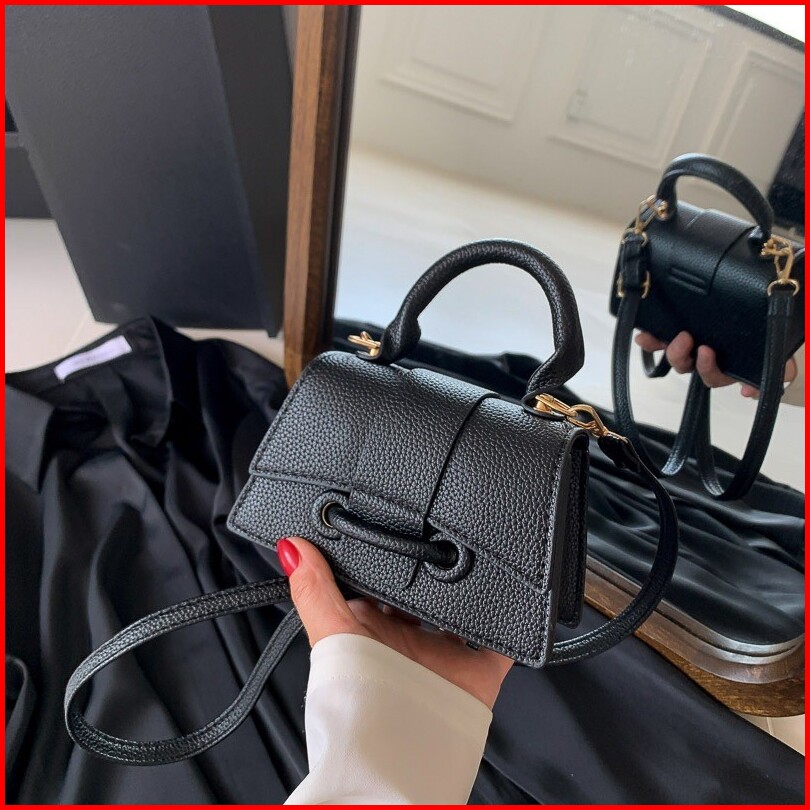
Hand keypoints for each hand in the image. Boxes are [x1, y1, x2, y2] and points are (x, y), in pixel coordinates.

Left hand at [276, 536, 512, 708]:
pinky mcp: (475, 673)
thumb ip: (314, 589)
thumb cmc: (355, 707)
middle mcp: (405, 641)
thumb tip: (291, 546)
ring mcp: (441, 656)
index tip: (392, 524)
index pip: (378, 582)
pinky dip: (510, 624)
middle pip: (422, 595)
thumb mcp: (330, 634)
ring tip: (475, 558)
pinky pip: (501, 642)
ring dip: (469, 590)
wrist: (398, 757)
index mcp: (370, 628)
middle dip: (432, 568)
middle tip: (440, 535)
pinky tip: (512, 598)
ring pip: (461, 612)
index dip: (385, 557)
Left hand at [635, 331, 796, 397]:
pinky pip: (658, 337)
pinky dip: (649, 340)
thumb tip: (750, 392)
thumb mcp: (777, 352)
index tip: (706, 352)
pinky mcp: (676, 329)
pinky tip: (643, 336)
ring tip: (669, 333)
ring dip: (667, 347)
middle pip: (685, 365)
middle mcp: (703, 357)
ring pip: (671, 352)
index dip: (707, 369)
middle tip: (685, 338)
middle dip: (681, 355)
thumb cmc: (763, 336)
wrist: (758, 311)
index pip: (711, 376)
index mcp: (724, 366)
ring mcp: (689, 344)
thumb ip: (777, 372)